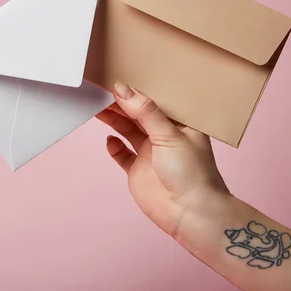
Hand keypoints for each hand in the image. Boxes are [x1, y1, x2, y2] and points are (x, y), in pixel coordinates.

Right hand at [96, 83, 230, 238]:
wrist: (190, 213)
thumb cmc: (192, 173)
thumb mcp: (169, 135)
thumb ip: (145, 112)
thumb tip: (122, 89)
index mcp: (180, 123)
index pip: (157, 99)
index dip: (139, 89)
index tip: (120, 77)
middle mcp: (165, 136)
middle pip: (139, 113)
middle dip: (122, 103)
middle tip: (102, 90)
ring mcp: (151, 153)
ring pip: (128, 130)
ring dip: (114, 119)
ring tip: (98, 107)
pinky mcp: (138, 170)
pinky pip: (122, 154)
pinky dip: (114, 146)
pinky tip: (109, 139)